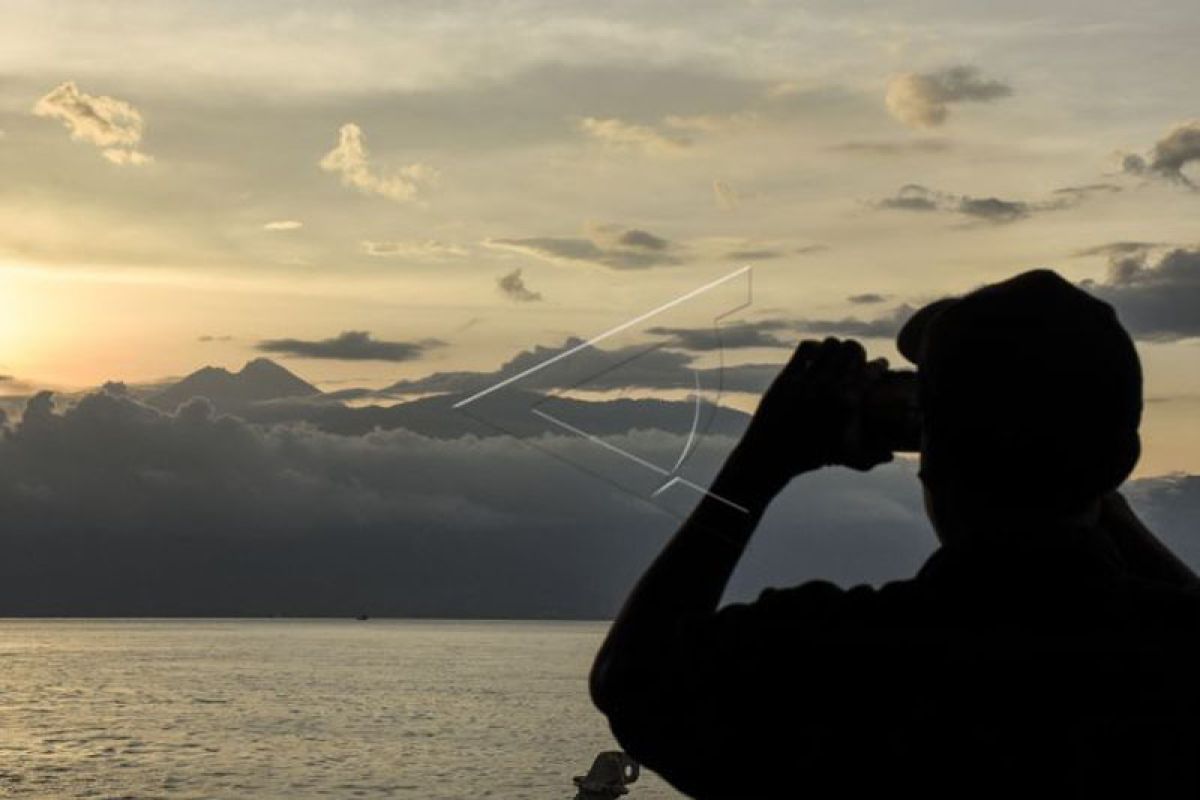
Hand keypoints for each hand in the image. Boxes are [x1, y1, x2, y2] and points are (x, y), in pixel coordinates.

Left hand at [738, 337, 893, 483]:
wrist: (771, 455)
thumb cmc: (810, 457)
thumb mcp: (845, 458)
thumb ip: (872, 457)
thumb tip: (890, 456)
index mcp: (848, 404)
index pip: (872, 371)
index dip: (881, 365)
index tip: (881, 366)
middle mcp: (830, 388)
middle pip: (853, 349)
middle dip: (859, 352)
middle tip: (856, 361)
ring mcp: (808, 380)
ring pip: (831, 344)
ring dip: (837, 348)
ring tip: (836, 358)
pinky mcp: (788, 376)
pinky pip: (806, 348)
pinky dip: (814, 348)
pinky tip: (816, 357)